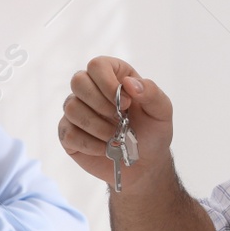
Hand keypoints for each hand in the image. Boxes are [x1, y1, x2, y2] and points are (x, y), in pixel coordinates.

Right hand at [57, 57, 173, 192]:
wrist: (144, 165)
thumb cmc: (153, 132)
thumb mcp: (161, 111)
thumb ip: (151, 92)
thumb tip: (128, 82)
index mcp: (113, 75)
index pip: (97, 65)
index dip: (108, 84)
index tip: (127, 104)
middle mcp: (91, 89)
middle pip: (78, 81)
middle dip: (100, 104)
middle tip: (119, 120)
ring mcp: (76, 110)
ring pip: (72, 108)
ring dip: (97, 127)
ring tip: (115, 137)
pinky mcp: (68, 133)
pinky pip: (68, 133)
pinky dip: (90, 144)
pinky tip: (104, 148)